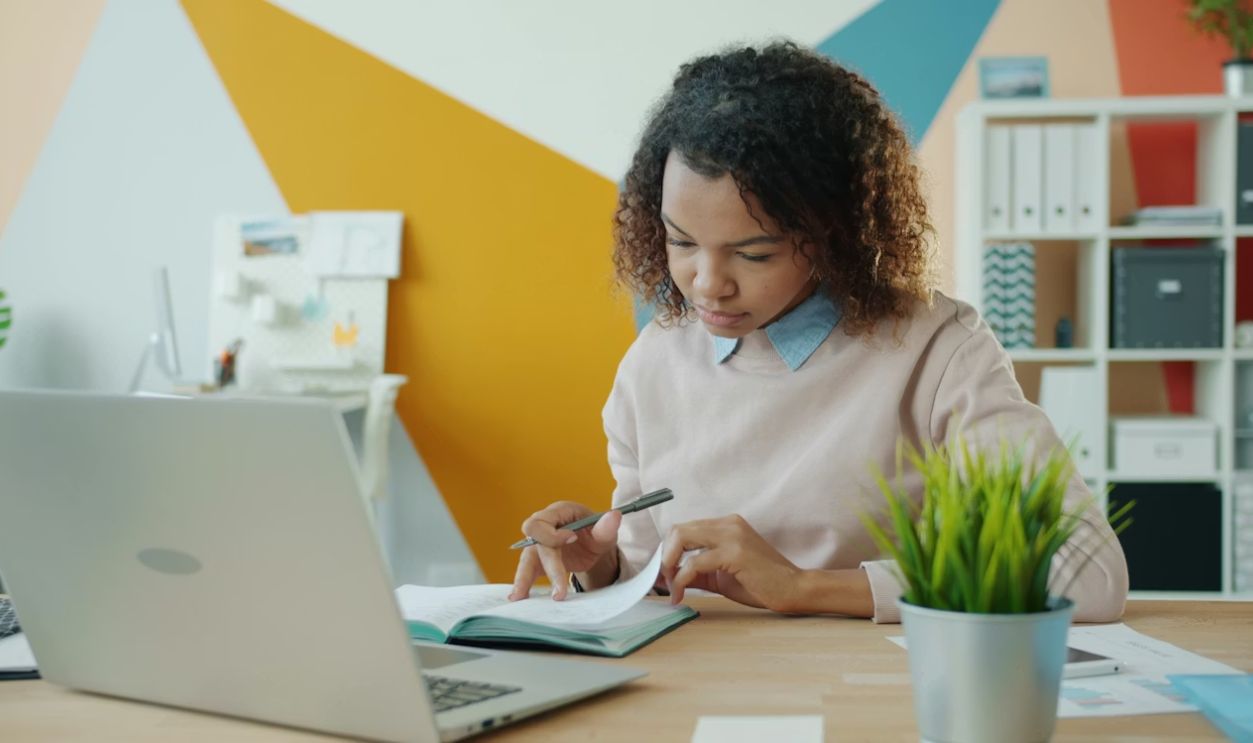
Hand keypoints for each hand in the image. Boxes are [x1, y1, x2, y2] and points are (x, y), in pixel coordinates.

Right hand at [508, 501, 621, 601]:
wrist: (593, 546)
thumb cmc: (597, 532)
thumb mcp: (605, 531)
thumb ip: (607, 527)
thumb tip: (614, 516)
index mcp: (559, 512)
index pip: (543, 520)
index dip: (553, 534)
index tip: (573, 540)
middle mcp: (545, 525)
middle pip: (535, 541)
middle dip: (549, 564)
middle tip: (561, 589)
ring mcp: (539, 543)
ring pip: (526, 559)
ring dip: (524, 578)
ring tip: (519, 596)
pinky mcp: (538, 559)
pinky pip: (527, 570)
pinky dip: (523, 583)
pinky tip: (519, 597)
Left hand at [660, 514, 804, 611]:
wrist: (794, 589)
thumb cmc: (762, 584)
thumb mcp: (722, 576)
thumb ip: (697, 573)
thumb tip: (670, 577)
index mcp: (726, 525)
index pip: (684, 529)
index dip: (668, 551)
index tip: (663, 574)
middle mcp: (728, 524)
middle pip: (678, 530)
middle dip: (664, 556)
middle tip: (663, 580)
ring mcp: (732, 536)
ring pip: (682, 538)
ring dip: (669, 565)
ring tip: (671, 587)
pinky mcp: (735, 552)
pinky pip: (695, 562)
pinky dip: (682, 579)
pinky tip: (682, 593)